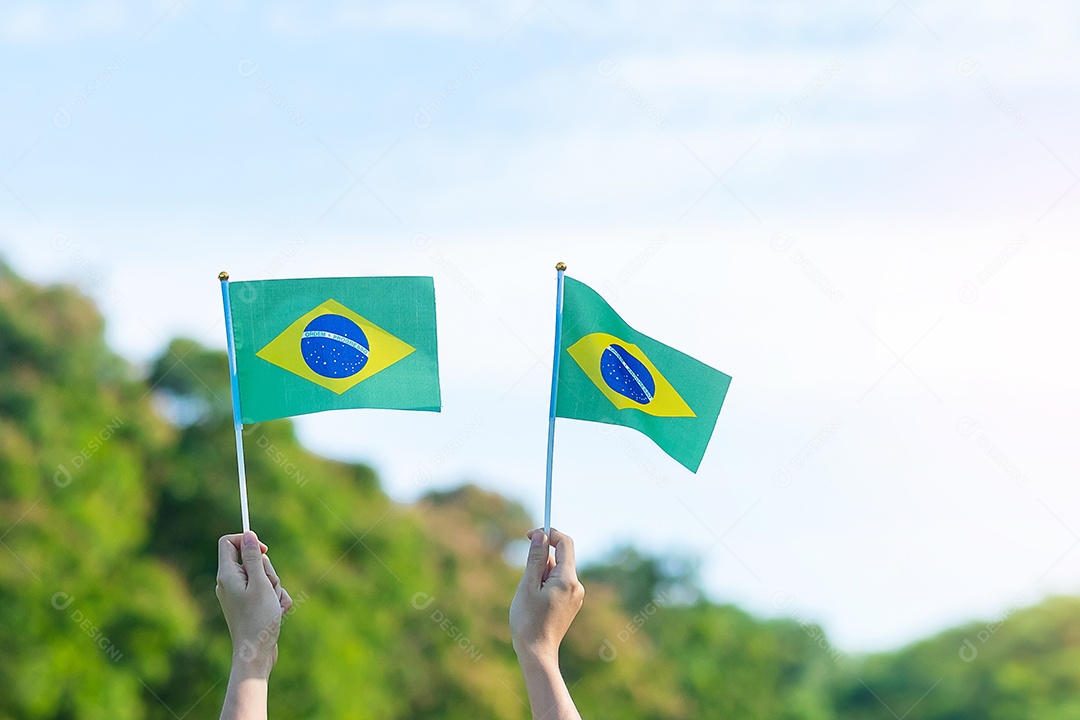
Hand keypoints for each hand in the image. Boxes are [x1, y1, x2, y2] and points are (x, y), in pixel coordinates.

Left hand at [216, 531, 292, 677]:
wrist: (256, 654)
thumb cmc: (257, 619)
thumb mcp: (259, 584)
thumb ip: (254, 558)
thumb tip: (248, 534)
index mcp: (227, 575)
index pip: (229, 543)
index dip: (247, 540)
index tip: (263, 549)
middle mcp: (231, 583)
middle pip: (254, 560)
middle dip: (269, 572)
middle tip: (268, 588)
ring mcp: (241, 595)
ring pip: (265, 577)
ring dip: (275, 588)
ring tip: (273, 605)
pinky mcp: (251, 605)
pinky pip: (268, 592)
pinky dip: (276, 600)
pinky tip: (277, 614)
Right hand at [510, 528, 584, 667]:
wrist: (537, 653)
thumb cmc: (528, 620)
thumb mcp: (527, 585)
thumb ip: (535, 558)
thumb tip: (540, 534)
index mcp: (567, 579)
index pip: (564, 543)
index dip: (548, 533)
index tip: (529, 534)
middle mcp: (576, 586)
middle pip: (560, 557)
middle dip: (541, 560)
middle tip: (526, 579)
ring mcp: (575, 596)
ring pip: (557, 571)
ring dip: (541, 574)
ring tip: (530, 596)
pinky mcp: (571, 604)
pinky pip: (559, 583)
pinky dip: (545, 584)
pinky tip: (536, 602)